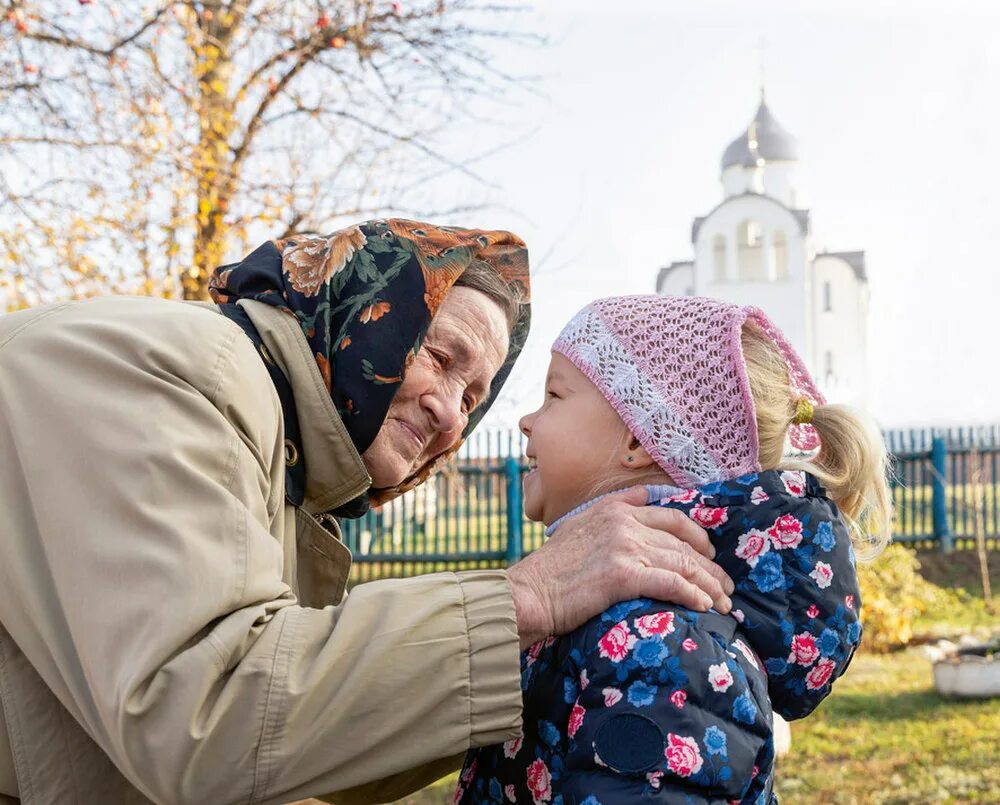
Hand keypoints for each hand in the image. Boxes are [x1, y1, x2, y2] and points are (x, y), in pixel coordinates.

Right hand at [507, 486, 733, 648]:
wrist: (529, 593)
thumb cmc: (551, 569)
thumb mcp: (580, 526)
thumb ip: (613, 512)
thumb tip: (642, 499)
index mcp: (615, 508)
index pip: (671, 517)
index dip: (697, 535)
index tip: (709, 553)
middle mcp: (623, 522)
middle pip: (683, 542)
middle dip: (710, 567)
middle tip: (726, 586)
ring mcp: (624, 547)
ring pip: (683, 563)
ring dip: (710, 586)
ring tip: (725, 603)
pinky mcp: (623, 575)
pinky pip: (671, 584)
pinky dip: (693, 595)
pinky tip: (706, 607)